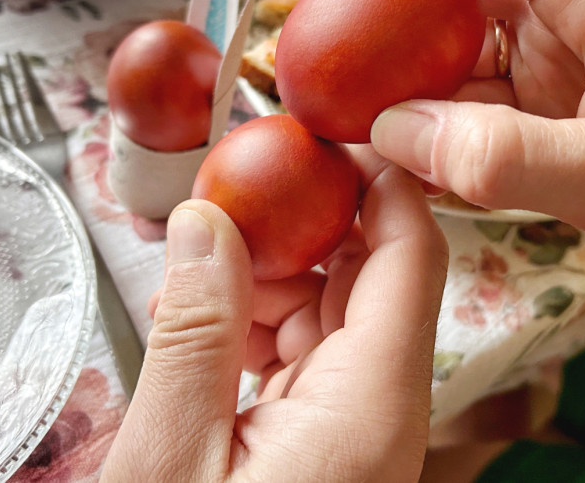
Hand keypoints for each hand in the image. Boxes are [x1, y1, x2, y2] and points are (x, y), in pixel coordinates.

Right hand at [102, 149, 447, 481]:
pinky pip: (307, 352)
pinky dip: (255, 328)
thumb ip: (196, 335)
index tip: (328, 135)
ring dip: (263, 283)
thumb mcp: (172, 456)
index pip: (412, 254)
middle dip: (299, 227)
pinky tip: (199, 331)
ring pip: (331, 311)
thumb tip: (204, 224)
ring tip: (186, 287)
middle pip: (369, 275)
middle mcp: (382, 410)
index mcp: (372, 405)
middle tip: (231, 197)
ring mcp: (358, 425)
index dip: (379, 179)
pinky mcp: (328, 438)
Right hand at [278, 0, 584, 272]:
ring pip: (457, 34)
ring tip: (336, 104)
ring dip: (398, 67)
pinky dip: (436, 112)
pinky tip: (401, 146)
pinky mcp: (564, 85)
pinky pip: (481, 85)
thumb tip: (392, 136)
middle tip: (303, 45)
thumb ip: (504, 159)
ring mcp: (567, 40)